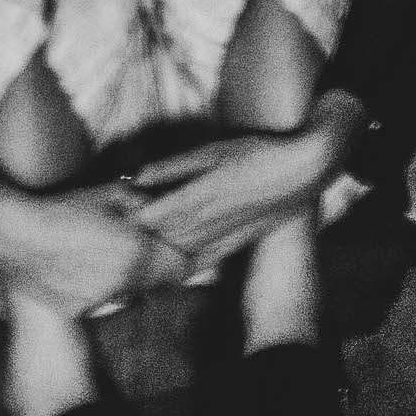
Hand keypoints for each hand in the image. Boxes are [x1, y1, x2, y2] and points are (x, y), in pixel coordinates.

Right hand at [0, 180, 189, 320]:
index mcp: (139, 251)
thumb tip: (162, 210)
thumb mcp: (113, 193)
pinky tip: (83, 268)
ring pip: (131, 292)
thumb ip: (146, 204)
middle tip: (143, 248)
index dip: (185, 257)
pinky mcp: (76, 308)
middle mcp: (124, 280)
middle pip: (159, 282)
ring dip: (130, 277)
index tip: (179, 247)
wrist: (14, 233)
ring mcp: (100, 298)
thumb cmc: (65, 207)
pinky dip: (100, 288)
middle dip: (159, 267)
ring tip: (108, 254)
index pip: (184, 267)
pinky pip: (101, 300)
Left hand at [121, 109, 354, 272]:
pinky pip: (199, 262)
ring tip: (141, 251)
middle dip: (135, 239)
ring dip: (155, 254)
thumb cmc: (257, 153)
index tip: (113, 214)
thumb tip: (137, 176)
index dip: (125, 218)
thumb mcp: (213, 151)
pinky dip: (181, 265)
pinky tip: (174, 264)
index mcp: (191, 198)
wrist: (302, 172)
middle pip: (154, 241)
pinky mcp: (232, 245)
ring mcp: (217, 238)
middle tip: (119, 235)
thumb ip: (173, 167)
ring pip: (173, 254)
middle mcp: (200, 224)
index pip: (143, 219)